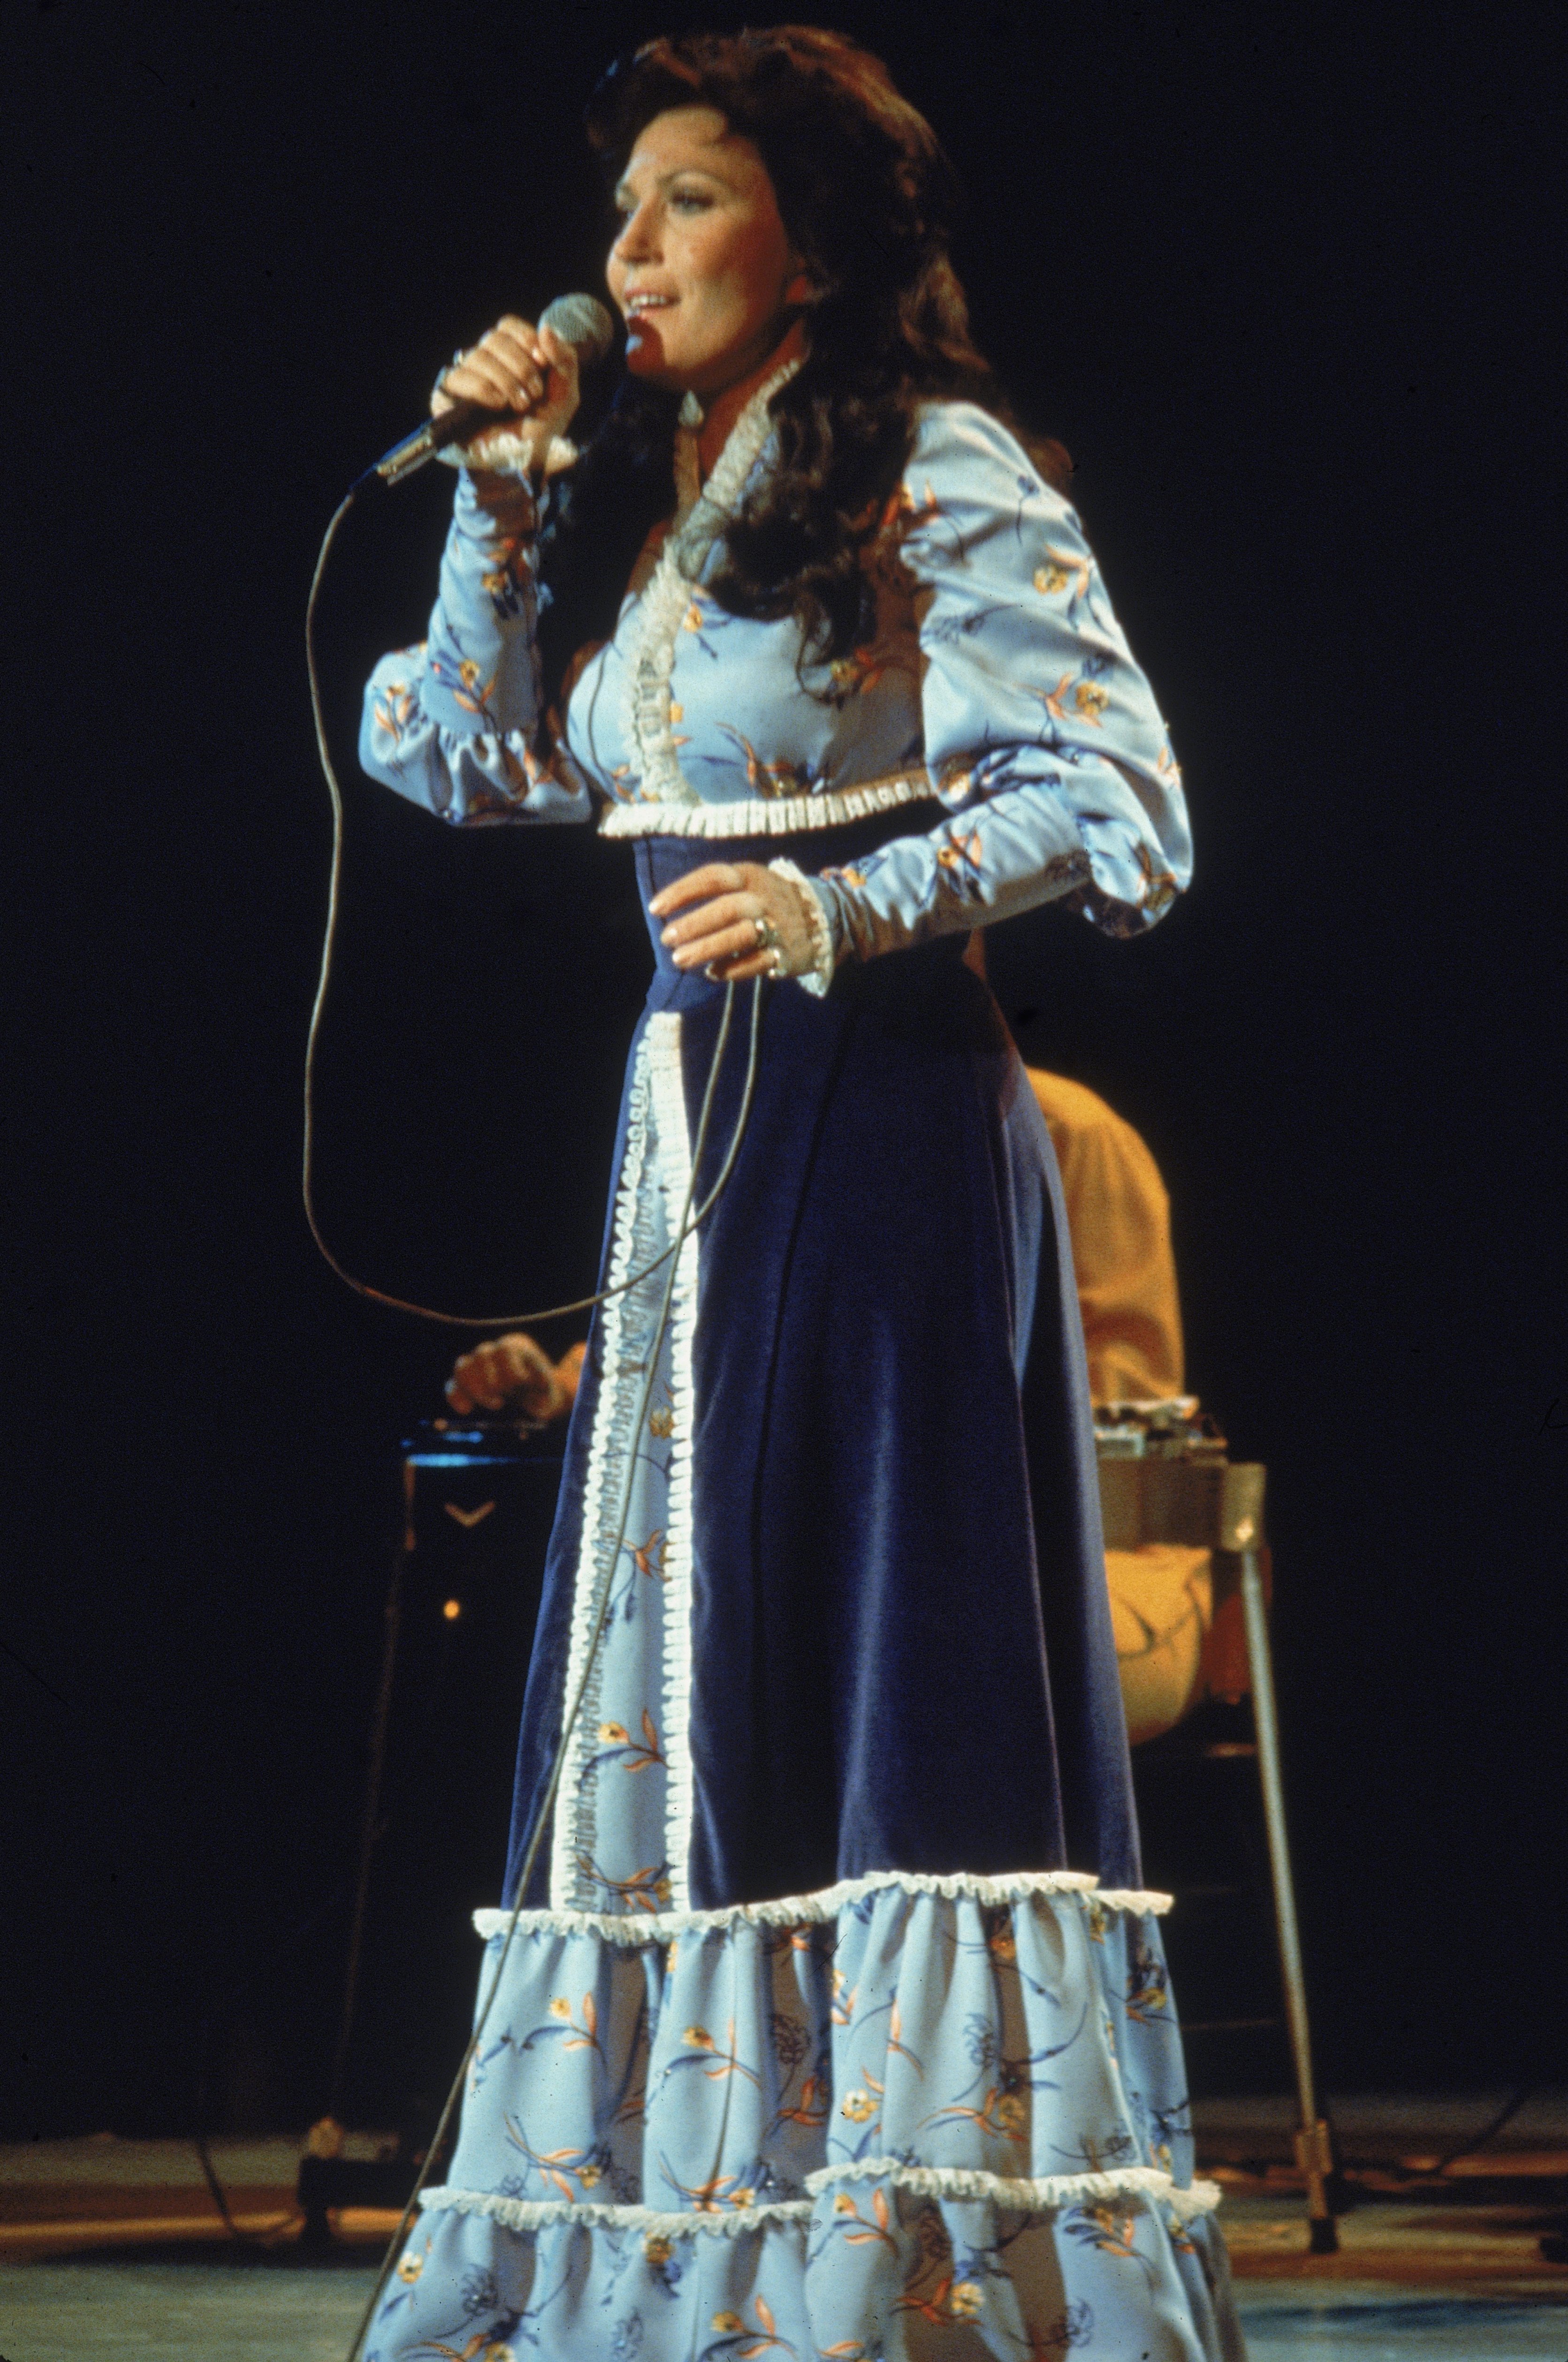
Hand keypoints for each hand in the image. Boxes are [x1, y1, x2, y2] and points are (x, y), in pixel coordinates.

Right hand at [433, 314, 580, 475]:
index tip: (542, 363)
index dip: (525, 339)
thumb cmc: (543, 426)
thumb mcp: (565, 392)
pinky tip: (498, 405)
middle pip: (493, 338)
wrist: (526, 460)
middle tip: (534, 395)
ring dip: (505, 381)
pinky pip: (458, 377)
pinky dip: (483, 389)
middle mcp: (484, 361)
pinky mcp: (447, 396)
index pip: (507, 326)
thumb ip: (564, 358)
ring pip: (477, 356)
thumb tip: (545, 328)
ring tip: (518, 405)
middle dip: (521, 366)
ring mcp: (465, 377)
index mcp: (509, 355)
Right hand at [446, 1333, 572, 1421]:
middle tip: (501, 1403)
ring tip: (496, 1405)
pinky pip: (452, 1384)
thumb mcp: (551, 1393)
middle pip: (481, 1355)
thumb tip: (530, 1398)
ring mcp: (477, 1364)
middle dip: (490, 1381)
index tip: (519, 1385)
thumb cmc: (544, 1395)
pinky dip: (455, 1397)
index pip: (505, 1348)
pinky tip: (466, 1410)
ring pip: (462, 1367)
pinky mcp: (466, 1381)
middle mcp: (494, 1350)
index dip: (510, 1368)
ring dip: (474, 1390)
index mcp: (517, 1346)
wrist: (537, 1399)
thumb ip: (543, 1395)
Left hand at [649, 862, 815, 981]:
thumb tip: (668, 908)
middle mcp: (763, 898)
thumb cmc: (766, 899)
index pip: (713, 878)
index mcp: (750, 875)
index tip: (655, 908)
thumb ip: (716, 890)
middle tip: (666, 938)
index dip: (682, 891)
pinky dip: (732, 969)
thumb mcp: (747, 881)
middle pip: (727, 908)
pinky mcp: (785, 953)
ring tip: (679, 959)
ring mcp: (776, 926)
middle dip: (693, 924)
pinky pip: (756, 962)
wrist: (821, 917)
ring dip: (707, 948)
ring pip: (740, 936)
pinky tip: (712, 973)